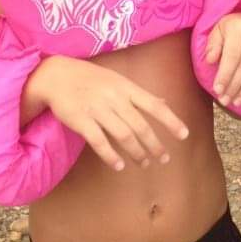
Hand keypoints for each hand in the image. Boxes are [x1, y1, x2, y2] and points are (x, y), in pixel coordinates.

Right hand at [27, 56, 188, 171]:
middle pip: (140, 125)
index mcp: (125, 87)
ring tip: (144, 163)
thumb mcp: (117, 80)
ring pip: (123, 135)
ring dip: (137, 152)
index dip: (171, 120)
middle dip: (155, 144)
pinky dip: (111, 156)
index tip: (184, 135)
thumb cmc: (90, 78)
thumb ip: (139, 94)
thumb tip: (164, 104)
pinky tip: (119, 166)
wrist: (55, 75)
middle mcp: (114, 97)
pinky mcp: (80, 120)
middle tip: (164, 159)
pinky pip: (99, 142)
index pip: (153, 105)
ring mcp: (97, 109)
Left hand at [205, 12, 240, 106]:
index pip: (232, 55)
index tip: (218, 90)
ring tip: (237, 101)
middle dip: (235, 86)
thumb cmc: (230, 28)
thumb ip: (213, 45)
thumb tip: (210, 61)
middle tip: (225, 100)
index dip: (225, 75)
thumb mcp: (217, 31)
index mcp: (239, 26)